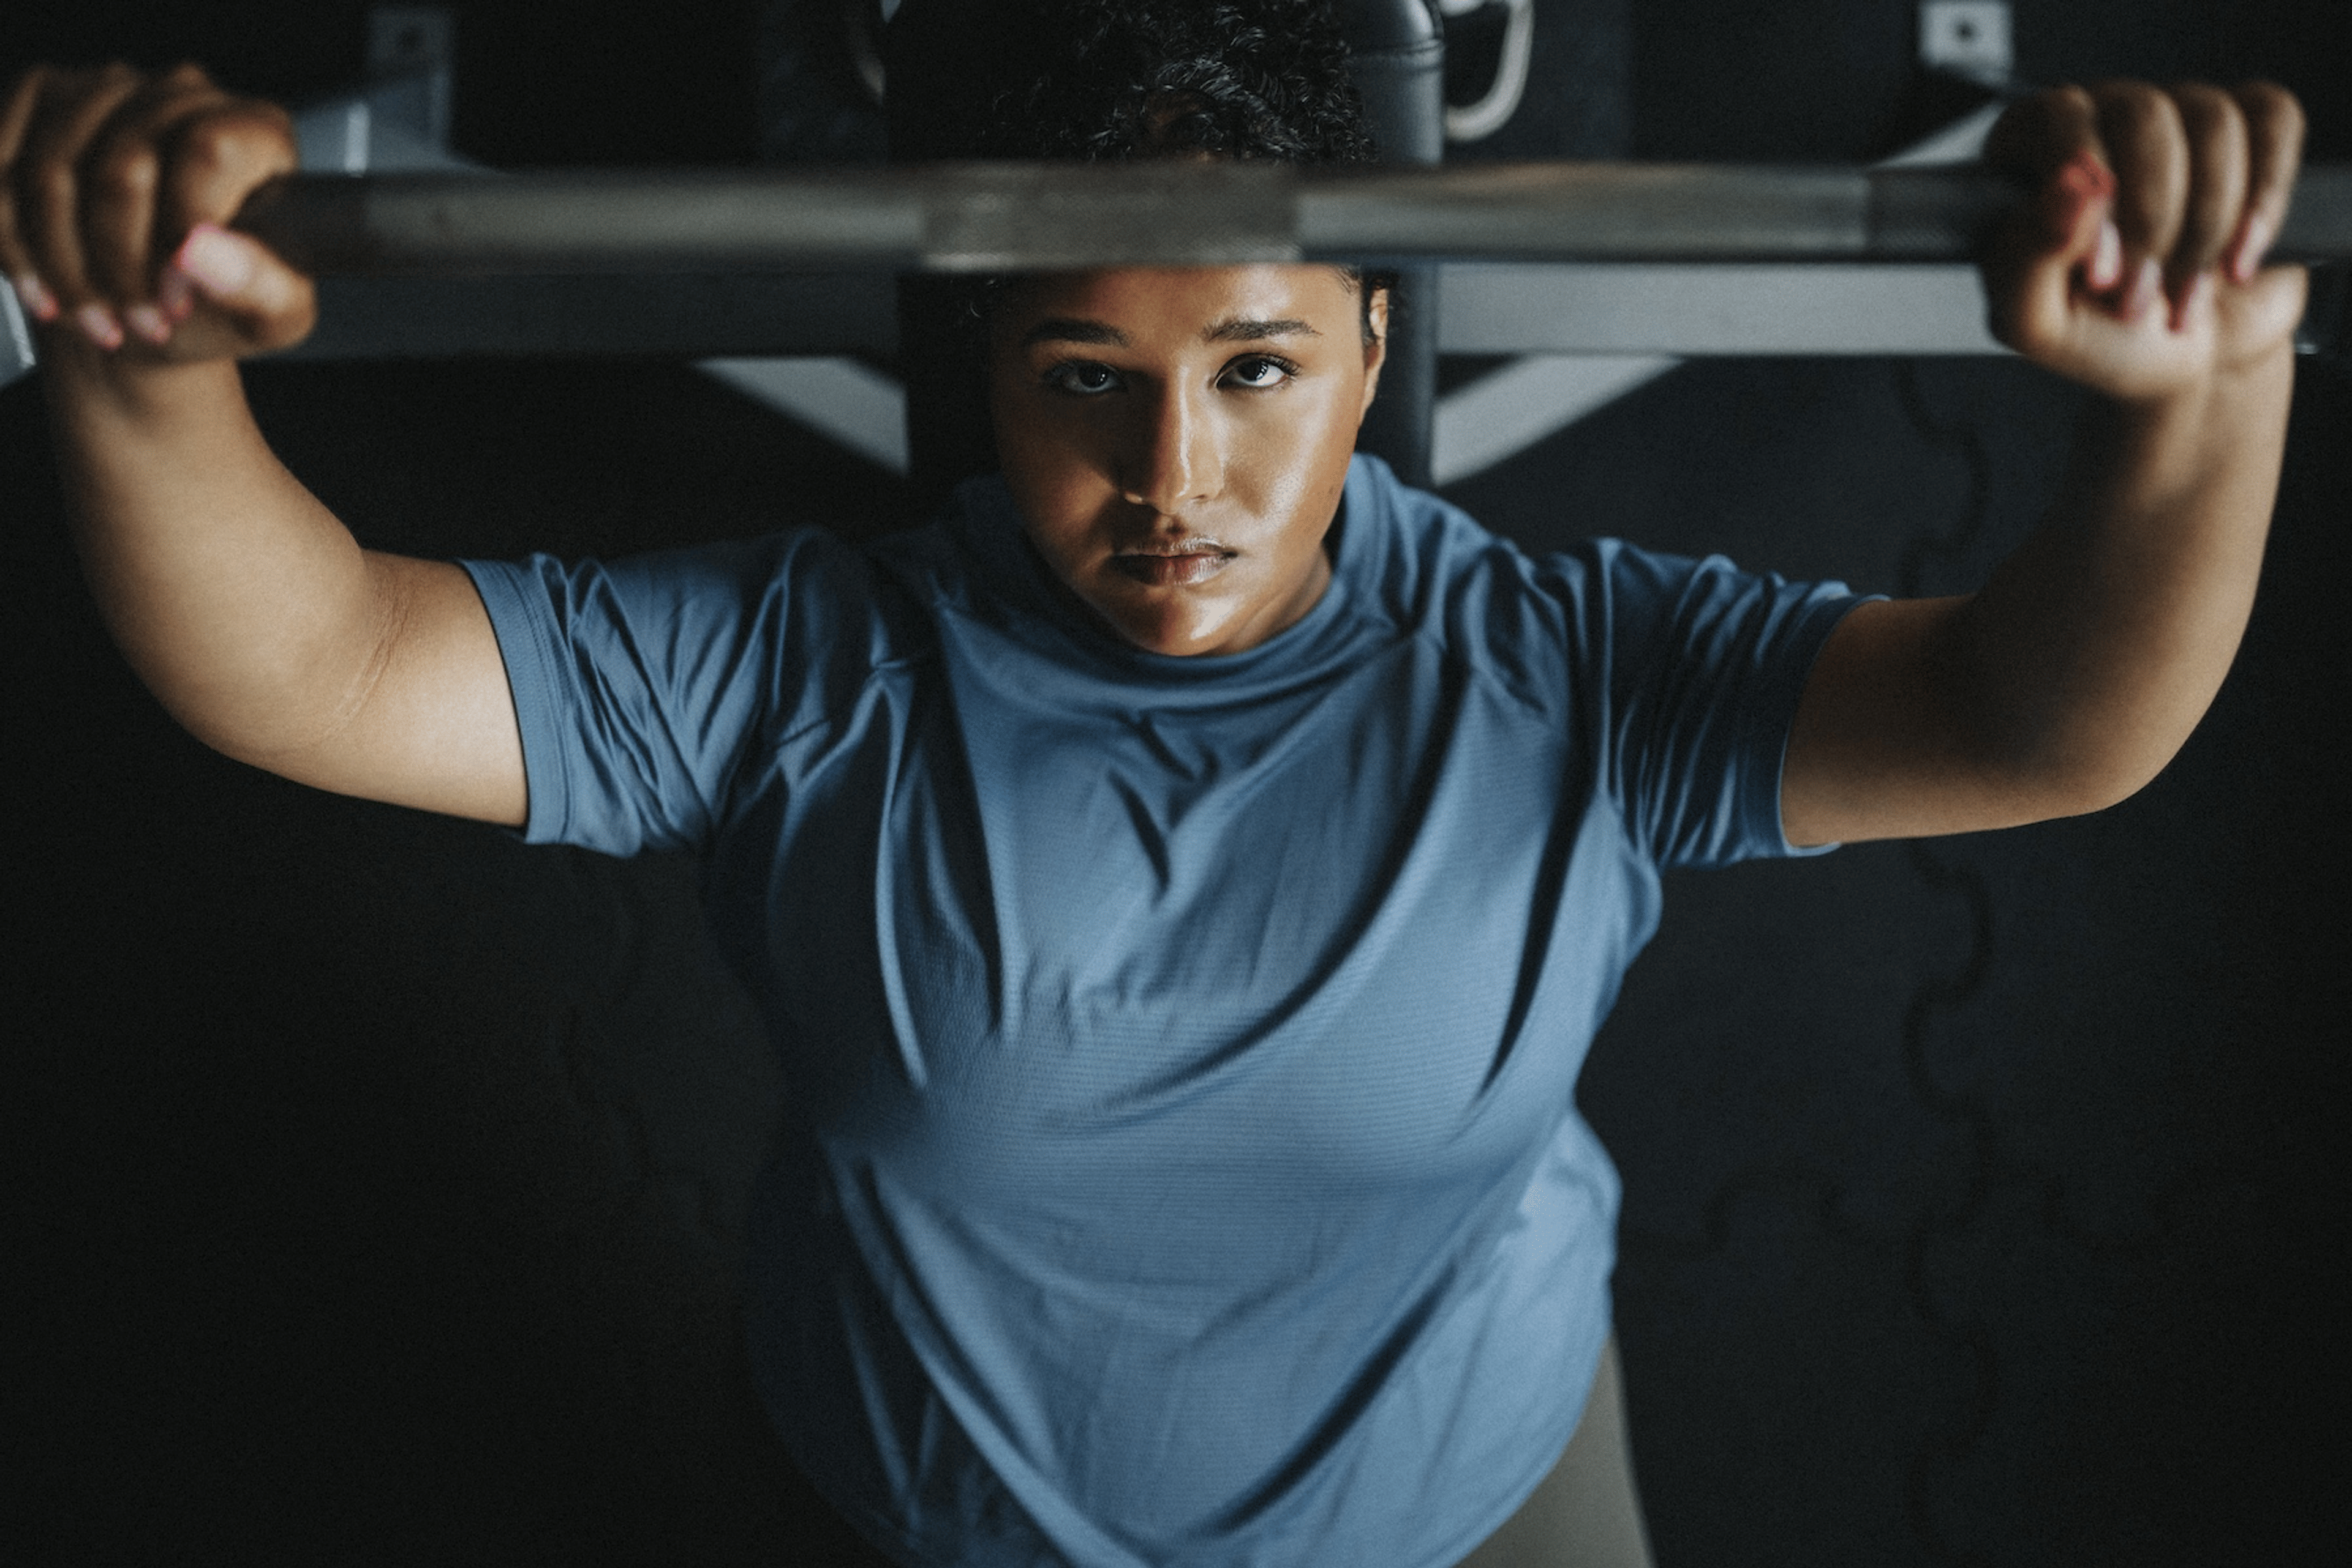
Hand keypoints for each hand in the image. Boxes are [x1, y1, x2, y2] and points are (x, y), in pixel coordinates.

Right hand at [1, 62, 313, 363]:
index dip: (183, 235)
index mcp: (258, 132)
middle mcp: (184, 91)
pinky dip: (13, 244)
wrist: (152, 301)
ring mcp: (107, 87)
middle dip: (119, 269)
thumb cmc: (220, 298)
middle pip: (121, 170)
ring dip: (62, 266)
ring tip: (94, 319)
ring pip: (50, 174)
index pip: (208, 152)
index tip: (176, 302)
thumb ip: (258, 285)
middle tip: (137, 324)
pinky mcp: (39, 98)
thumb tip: (202, 255)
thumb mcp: (271, 311)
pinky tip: (44, 290)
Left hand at [1981, 81, 2305, 402]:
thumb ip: (2027, 260)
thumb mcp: (2039, 325)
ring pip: (2213, 123)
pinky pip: (2274, 122)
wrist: (2184, 362)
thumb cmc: (2099, 336)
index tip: (2103, 275)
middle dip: (2153, 222)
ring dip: (2206, 227)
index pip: (2065, 119)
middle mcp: (2102, 117)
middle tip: (2139, 299)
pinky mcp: (2252, 129)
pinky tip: (2239, 260)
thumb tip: (2071, 188)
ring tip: (2183, 295)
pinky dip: (2263, 201)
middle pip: (2145, 116)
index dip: (2093, 195)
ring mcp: (2179, 116)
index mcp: (2030, 150)